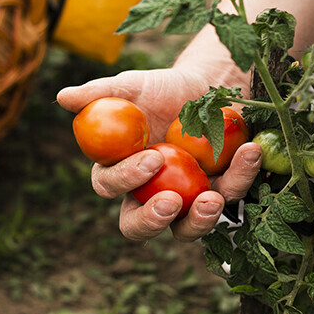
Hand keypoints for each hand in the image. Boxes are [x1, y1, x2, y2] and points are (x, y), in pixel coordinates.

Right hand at [56, 68, 260, 241]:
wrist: (209, 84)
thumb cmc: (163, 88)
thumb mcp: (134, 85)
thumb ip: (100, 93)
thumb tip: (63, 97)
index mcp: (120, 171)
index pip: (110, 186)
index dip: (125, 179)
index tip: (150, 160)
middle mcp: (149, 194)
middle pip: (139, 226)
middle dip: (153, 221)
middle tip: (172, 203)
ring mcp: (187, 200)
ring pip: (187, 229)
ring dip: (200, 220)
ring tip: (214, 198)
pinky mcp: (223, 193)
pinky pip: (232, 195)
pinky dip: (242, 175)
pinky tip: (250, 151)